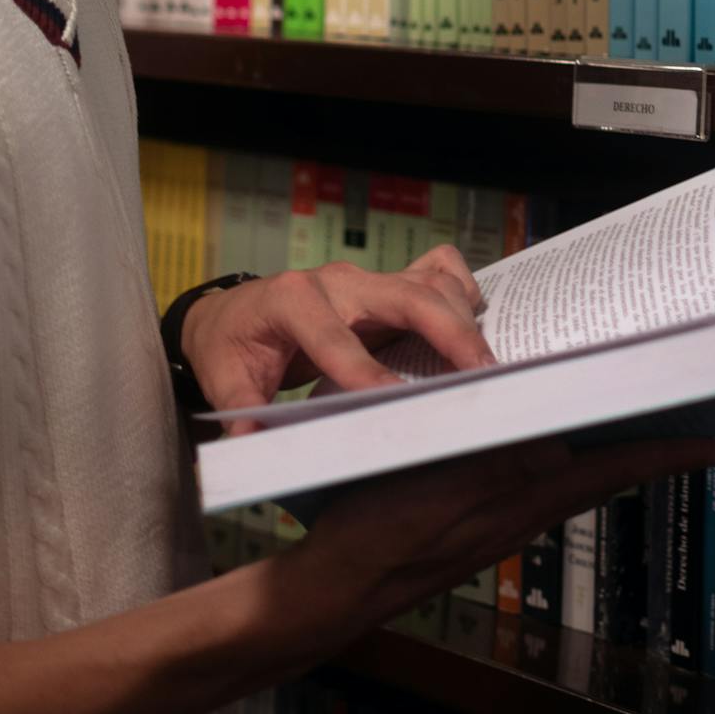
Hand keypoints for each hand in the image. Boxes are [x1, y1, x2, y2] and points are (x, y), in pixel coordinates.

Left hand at [181, 246, 492, 431]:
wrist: (233, 313)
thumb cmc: (232, 346)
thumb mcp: (224, 379)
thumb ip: (239, 411)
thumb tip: (248, 443)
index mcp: (292, 300)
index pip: (333, 335)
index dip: (364, 369)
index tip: (395, 402)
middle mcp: (337, 281)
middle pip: (405, 295)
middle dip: (447, 333)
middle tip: (482, 377)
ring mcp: (366, 280)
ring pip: (429, 282)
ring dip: (463, 318)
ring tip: (490, 366)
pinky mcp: (385, 285)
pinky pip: (435, 270)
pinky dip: (462, 291)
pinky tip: (481, 324)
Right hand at [291, 431, 714, 642]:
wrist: (338, 584)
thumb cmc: (381, 530)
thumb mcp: (440, 484)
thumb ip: (498, 462)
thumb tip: (558, 442)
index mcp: (521, 500)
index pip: (607, 472)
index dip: (660, 458)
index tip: (708, 445)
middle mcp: (519, 511)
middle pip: (596, 474)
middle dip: (638, 447)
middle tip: (675, 417)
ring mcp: (495, 519)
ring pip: (566, 478)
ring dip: (598, 449)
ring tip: (620, 416)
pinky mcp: (469, 518)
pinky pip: (529, 481)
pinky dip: (552, 455)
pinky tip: (535, 436)